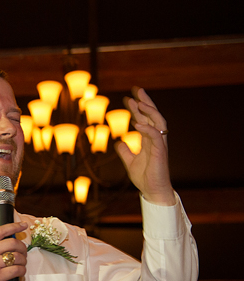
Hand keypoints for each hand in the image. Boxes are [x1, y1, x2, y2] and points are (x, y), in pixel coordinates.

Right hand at [0, 221, 28, 280]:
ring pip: (17, 257)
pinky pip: (16, 270)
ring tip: (22, 263)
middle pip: (13, 243)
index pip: (1, 230)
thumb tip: (1, 245)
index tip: (23, 225)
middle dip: (22, 246)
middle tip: (23, 250)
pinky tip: (20, 272)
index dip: (14, 226)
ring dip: (23, 260)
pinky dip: (21, 271)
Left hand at [116, 87, 175, 205]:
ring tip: (139, 102)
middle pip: (153, 116)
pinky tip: (138, 123)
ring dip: (149, 111)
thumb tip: (119, 142)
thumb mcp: (130, 162)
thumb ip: (125, 151)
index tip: (128, 98)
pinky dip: (147, 129)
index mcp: (148, 140)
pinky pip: (156, 136)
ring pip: (158, 122)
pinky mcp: (160, 152)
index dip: (136, 109)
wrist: (152, 191)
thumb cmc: (145, 177)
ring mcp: (159, 145)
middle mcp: (155, 139)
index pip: (143, 119)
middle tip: (137, 89)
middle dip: (145, 102)